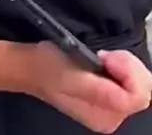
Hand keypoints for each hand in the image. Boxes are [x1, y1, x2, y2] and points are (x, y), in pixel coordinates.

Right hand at [24, 41, 151, 132]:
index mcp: (105, 117)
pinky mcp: (111, 95)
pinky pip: (132, 80)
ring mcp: (113, 107)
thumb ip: (99, 91)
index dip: (126, 70)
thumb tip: (127, 98)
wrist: (31, 67)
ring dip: (125, 64)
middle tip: (104, 54)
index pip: (138, 95)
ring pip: (141, 83)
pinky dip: (122, 65)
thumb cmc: (48, 67)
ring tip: (103, 56)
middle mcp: (113, 117)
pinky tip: (105, 60)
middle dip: (128, 66)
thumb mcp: (70, 77)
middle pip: (144, 90)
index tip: (104, 55)